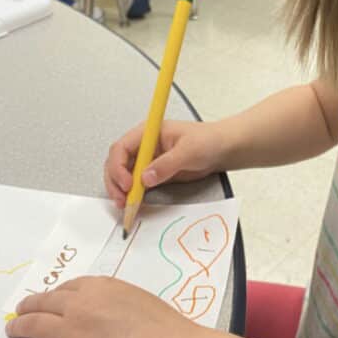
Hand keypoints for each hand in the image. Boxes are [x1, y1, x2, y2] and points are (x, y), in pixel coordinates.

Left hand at [5, 276, 200, 337]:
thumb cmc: (165, 330)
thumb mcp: (135, 297)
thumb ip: (107, 298)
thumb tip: (90, 307)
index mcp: (98, 287)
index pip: (63, 289)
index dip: (51, 298)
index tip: (46, 303)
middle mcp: (80, 307)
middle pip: (41, 305)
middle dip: (27, 309)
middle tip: (19, 315)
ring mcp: (73, 337)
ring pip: (33, 328)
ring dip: (19, 329)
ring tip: (14, 332)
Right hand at [104, 120, 223, 206]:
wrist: (223, 149)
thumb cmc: (208, 140)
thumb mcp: (189, 150)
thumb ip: (167, 164)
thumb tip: (145, 178)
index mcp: (148, 133)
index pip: (121, 148)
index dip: (118, 166)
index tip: (127, 184)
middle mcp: (144, 146)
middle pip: (117, 162)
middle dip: (115, 181)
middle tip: (122, 199)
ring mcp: (148, 160)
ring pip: (123, 175)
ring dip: (120, 190)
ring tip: (125, 205)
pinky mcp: (154, 173)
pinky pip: (137, 184)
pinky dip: (132, 194)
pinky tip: (134, 204)